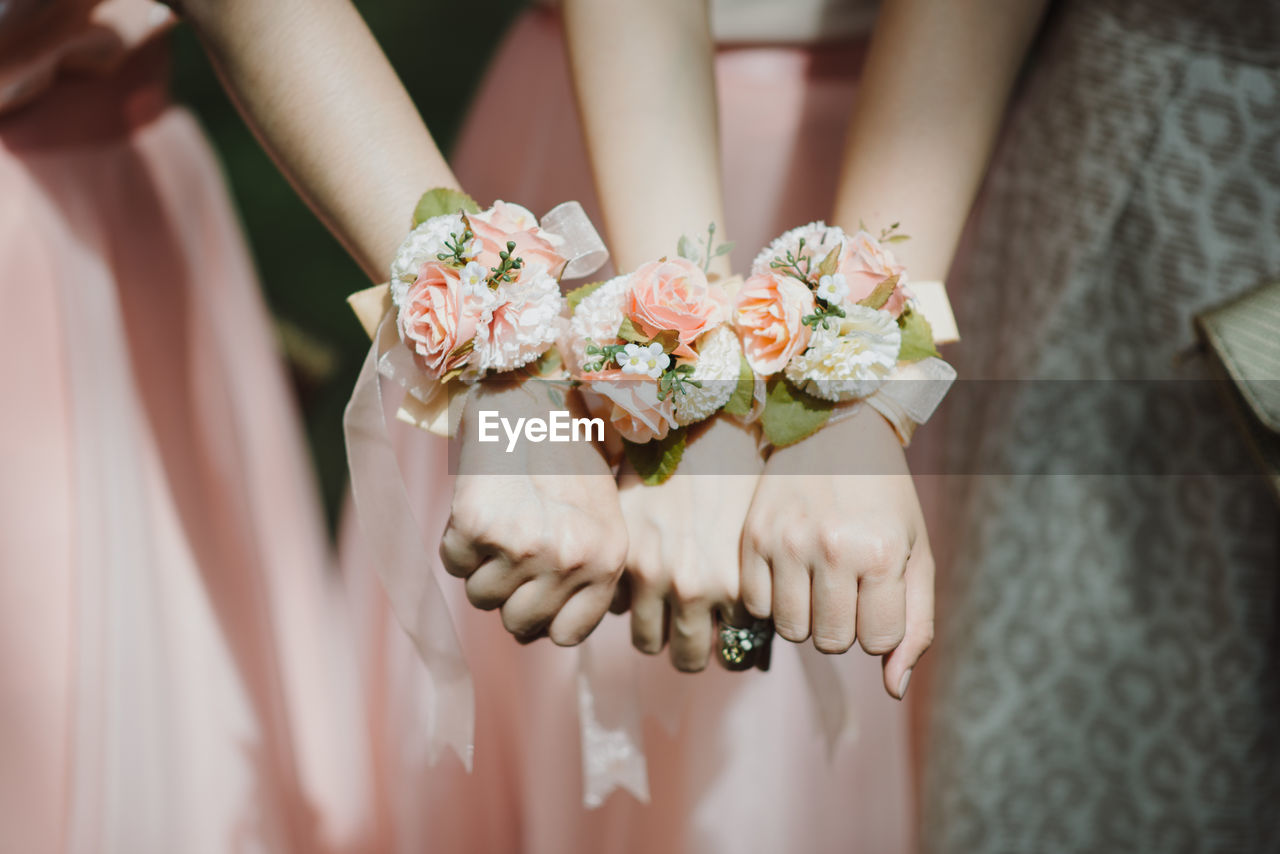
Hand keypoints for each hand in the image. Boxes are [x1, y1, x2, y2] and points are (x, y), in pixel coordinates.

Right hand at [440, 379, 627, 645]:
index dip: (542, 618)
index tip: (534, 590)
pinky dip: (457, 538)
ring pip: (481, 597)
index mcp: (608, 558)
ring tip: (500, 519)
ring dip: (481, 566)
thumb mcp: (597, 514)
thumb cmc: (564, 450)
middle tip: (511, 550)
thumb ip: (581, 570)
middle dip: (508, 594)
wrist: (529, 387)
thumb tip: (541, 626)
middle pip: (518, 625)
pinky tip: (479, 503)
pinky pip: (454, 562)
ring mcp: (524, 545)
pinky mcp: (478, 526)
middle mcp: (570, 558)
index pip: (564, 635)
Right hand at [616, 417, 763, 671]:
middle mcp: (692, 587)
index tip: (727, 631)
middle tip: (694, 628)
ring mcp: (649, 573)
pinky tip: (640, 573)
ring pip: (647, 641)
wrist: (696, 416)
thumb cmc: (737, 472)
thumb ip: (744, 589)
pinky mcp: (617, 554)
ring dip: (656, 628)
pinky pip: (617, 604)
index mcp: (734, 585)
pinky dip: (626, 597)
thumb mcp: (752, 538)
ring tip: (664, 606)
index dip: (730, 643)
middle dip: (692, 646)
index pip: (732, 654)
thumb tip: (738, 638)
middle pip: (687, 658)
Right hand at [741, 406, 933, 698]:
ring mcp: (786, 542)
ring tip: (817, 580)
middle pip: (831, 640)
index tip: (877, 594)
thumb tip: (892, 687)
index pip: (876, 641)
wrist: (834, 427)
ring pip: (791, 629)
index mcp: (882, 553)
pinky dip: (773, 599)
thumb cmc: (885, 496)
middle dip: (843, 624)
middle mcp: (832, 549)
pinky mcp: (751, 536)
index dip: (879, 627)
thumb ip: (915, 623)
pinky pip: (757, 605)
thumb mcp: (916, 553)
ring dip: (806, 616)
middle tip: (846, 586)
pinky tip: (788, 571)